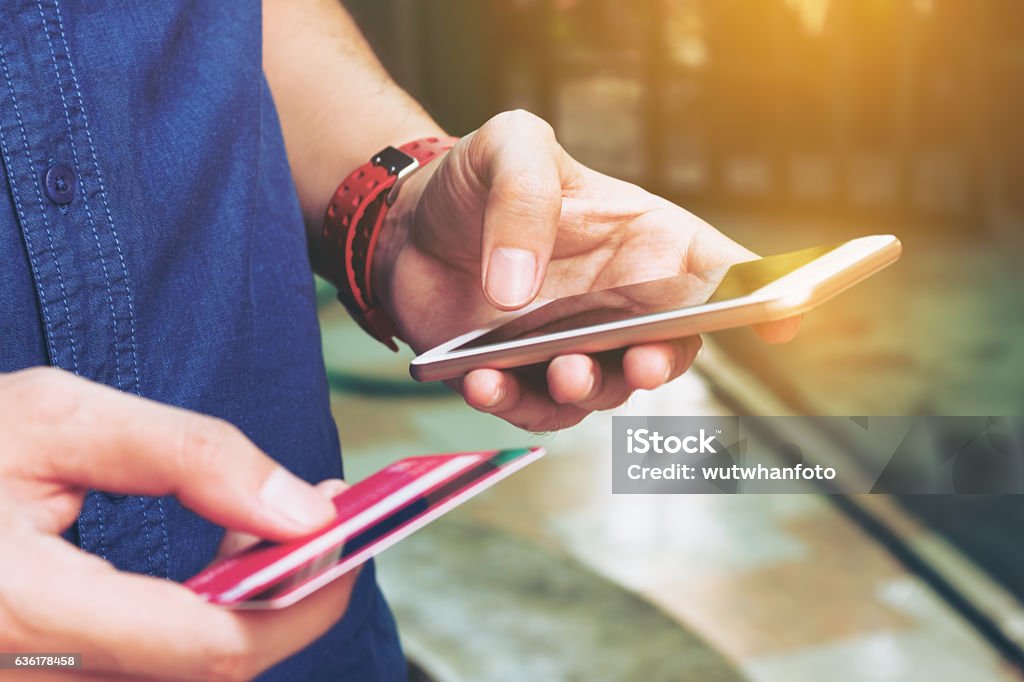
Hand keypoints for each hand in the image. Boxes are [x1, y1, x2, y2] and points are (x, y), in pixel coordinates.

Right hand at [0, 368, 352, 681]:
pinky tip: (217, 566)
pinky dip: (207, 623)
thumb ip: (188, 456)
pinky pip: (152, 671)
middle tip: (323, 517)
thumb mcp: (58, 418)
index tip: (352, 533)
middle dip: (291, 598)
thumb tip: (304, 510)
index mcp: (24, 614)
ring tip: (268, 531)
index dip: (303, 598)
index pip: (213, 647)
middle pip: (213, 672)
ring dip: (252, 610)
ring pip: (187, 678)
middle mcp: (28, 681)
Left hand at [374, 110, 798, 430]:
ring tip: (556, 370)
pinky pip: (534, 407)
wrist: (406, 222)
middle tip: (640, 360)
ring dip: (587, 389)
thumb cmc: (474, 176)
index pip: (715, 268)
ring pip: (605, 388)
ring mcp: (572, 344)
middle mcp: (618, 300)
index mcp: (640, 239)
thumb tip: (520, 293)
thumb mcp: (508, 144)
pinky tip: (481, 381)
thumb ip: (524, 199)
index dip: (762, 293)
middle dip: (664, 360)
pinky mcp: (521, 376)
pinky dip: (512, 403)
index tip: (789, 316)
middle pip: (670, 344)